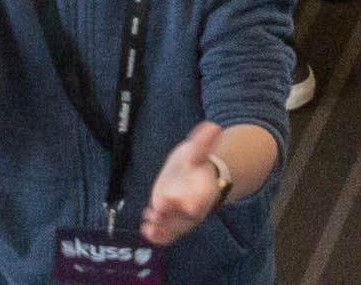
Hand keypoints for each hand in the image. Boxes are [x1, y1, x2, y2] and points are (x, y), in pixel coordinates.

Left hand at [141, 124, 237, 243]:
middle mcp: (195, 209)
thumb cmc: (196, 165)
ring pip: (174, 228)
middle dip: (172, 216)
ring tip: (148, 223)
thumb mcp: (197, 151)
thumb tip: (214, 125)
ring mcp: (183, 218)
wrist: (195, 179)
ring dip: (161, 228)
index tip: (189, 205)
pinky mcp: (172, 223)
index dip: (196, 202)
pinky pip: (167, 235)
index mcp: (204, 191)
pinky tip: (146, 230)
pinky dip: (158, 236)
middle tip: (158, 208)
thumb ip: (203, 142)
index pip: (202, 199)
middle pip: (185, 218)